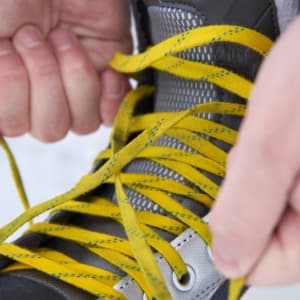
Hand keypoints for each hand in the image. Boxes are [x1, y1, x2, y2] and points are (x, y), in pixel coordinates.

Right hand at [0, 0, 130, 141]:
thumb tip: (1, 129)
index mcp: (10, 89)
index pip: (13, 125)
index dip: (12, 91)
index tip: (9, 45)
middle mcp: (44, 96)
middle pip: (50, 130)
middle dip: (45, 82)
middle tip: (41, 37)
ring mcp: (78, 91)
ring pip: (82, 124)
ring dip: (75, 78)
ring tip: (67, 38)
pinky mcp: (108, 82)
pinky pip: (113, 116)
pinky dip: (111, 99)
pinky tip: (106, 72)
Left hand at [210, 16, 299, 285]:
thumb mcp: (272, 146)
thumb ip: (247, 210)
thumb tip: (225, 260)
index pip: (261, 269)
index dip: (232, 237)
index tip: (221, 201)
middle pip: (261, 235)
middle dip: (243, 196)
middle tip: (255, 154)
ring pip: (265, 208)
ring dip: (253, 176)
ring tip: (272, 138)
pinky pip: (273, 186)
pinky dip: (263, 165)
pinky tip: (276, 138)